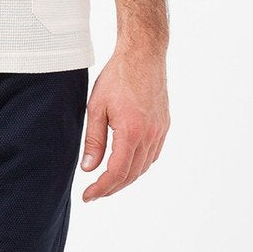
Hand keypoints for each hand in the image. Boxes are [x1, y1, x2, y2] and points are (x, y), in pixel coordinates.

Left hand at [79, 43, 168, 201]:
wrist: (143, 55)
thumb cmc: (118, 77)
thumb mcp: (96, 108)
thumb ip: (93, 141)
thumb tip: (89, 168)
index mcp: (131, 132)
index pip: (116, 172)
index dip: (101, 188)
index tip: (87, 196)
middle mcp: (149, 135)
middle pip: (131, 174)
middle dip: (111, 188)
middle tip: (94, 194)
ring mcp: (160, 131)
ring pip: (143, 167)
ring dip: (125, 179)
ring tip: (107, 183)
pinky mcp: (164, 126)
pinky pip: (152, 155)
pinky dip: (138, 166)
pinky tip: (126, 165)